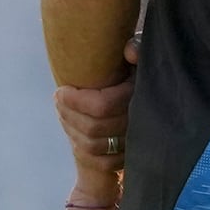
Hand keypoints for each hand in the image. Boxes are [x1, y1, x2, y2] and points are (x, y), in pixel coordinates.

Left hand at [53, 32, 138, 169]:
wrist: (150, 101)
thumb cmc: (135, 70)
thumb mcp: (137, 55)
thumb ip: (136, 46)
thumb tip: (129, 52)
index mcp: (138, 96)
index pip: (101, 106)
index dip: (75, 100)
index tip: (61, 90)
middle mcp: (139, 122)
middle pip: (93, 128)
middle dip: (69, 114)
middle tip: (58, 99)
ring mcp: (135, 143)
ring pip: (93, 146)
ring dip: (71, 129)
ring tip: (62, 112)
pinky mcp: (128, 158)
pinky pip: (100, 162)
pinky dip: (82, 148)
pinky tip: (74, 131)